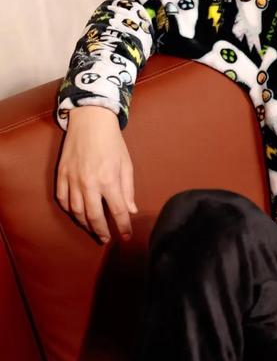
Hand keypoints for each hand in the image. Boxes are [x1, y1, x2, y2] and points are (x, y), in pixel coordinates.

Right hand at [55, 106, 137, 243]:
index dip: (123, 227)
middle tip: (106, 239)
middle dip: (101, 231)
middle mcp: (89, 183)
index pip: (117, 211)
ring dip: (85, 224)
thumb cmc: (112, 143)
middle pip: (94, 216)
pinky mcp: (61, 174)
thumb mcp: (126, 165)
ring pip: (76, 211)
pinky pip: (62, 199)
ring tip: (93, 229)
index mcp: (108, 180)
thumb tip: (130, 211)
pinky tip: (77, 214)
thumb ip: (128, 190)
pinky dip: (70, 210)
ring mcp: (72, 179)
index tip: (126, 236)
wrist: (90, 121)